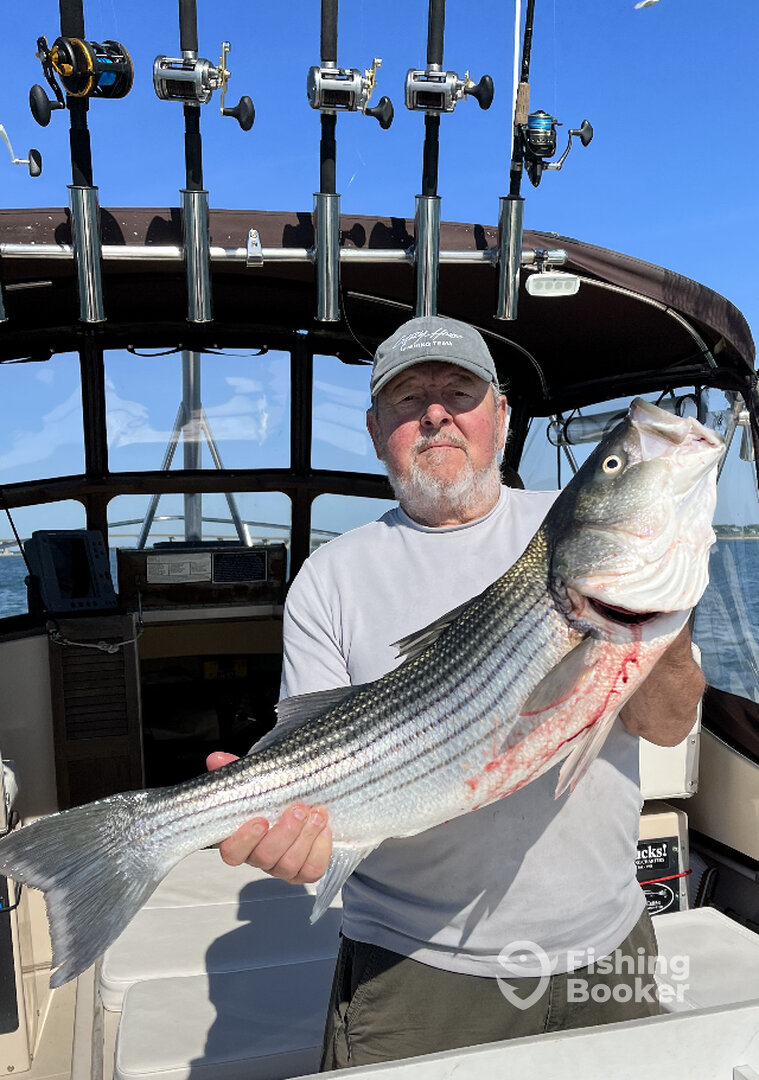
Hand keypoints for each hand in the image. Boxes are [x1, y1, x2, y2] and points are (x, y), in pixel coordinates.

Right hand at [206, 752, 332, 882]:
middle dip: (285, 833)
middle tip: (297, 809)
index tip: (260, 820)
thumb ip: (237, 773)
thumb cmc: (275, 799)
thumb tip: (216, 759)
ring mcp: (283, 867)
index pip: (232, 852)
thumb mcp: (257, 782)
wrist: (304, 805)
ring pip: (290, 864)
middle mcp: (260, 857)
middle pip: (265, 857)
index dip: (244, 840)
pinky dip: (321, 850)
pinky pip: (312, 869)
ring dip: (305, 837)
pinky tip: (325, 829)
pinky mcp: (305, 871)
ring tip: (317, 813)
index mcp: (242, 839)